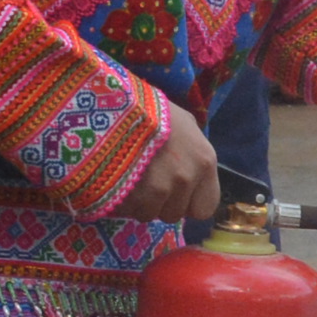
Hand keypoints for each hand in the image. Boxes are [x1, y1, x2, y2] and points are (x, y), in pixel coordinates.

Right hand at [121, 98, 221, 220]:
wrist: (112, 101)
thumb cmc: (150, 109)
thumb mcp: (184, 125)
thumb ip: (193, 154)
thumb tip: (193, 175)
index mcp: (204, 161)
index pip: (204, 208)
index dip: (188, 203)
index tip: (176, 193)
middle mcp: (186, 179)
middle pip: (173, 214)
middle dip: (161, 202)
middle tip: (147, 180)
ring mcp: (158, 189)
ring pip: (148, 214)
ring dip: (138, 202)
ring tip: (129, 178)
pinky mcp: (131, 195)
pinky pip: (126, 211)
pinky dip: (119, 201)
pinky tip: (116, 180)